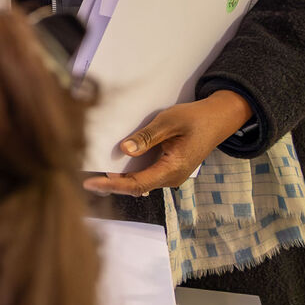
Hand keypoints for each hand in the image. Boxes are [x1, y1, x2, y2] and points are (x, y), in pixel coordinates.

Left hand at [83, 90, 254, 196]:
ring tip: (95, 171)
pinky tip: (114, 165)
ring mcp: (170, 175)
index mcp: (173, 169)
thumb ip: (147, 137)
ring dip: (118, 177)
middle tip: (85, 175)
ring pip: (139, 181)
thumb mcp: (169, 121)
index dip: (111, 185)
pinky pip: (145, 174)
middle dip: (110, 182)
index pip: (136, 184)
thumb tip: (123, 150)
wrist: (218, 119)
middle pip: (135, 186)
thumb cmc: (196, 118)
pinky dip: (128, 172)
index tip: (90, 183)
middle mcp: (171, 177)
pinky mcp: (168, 169)